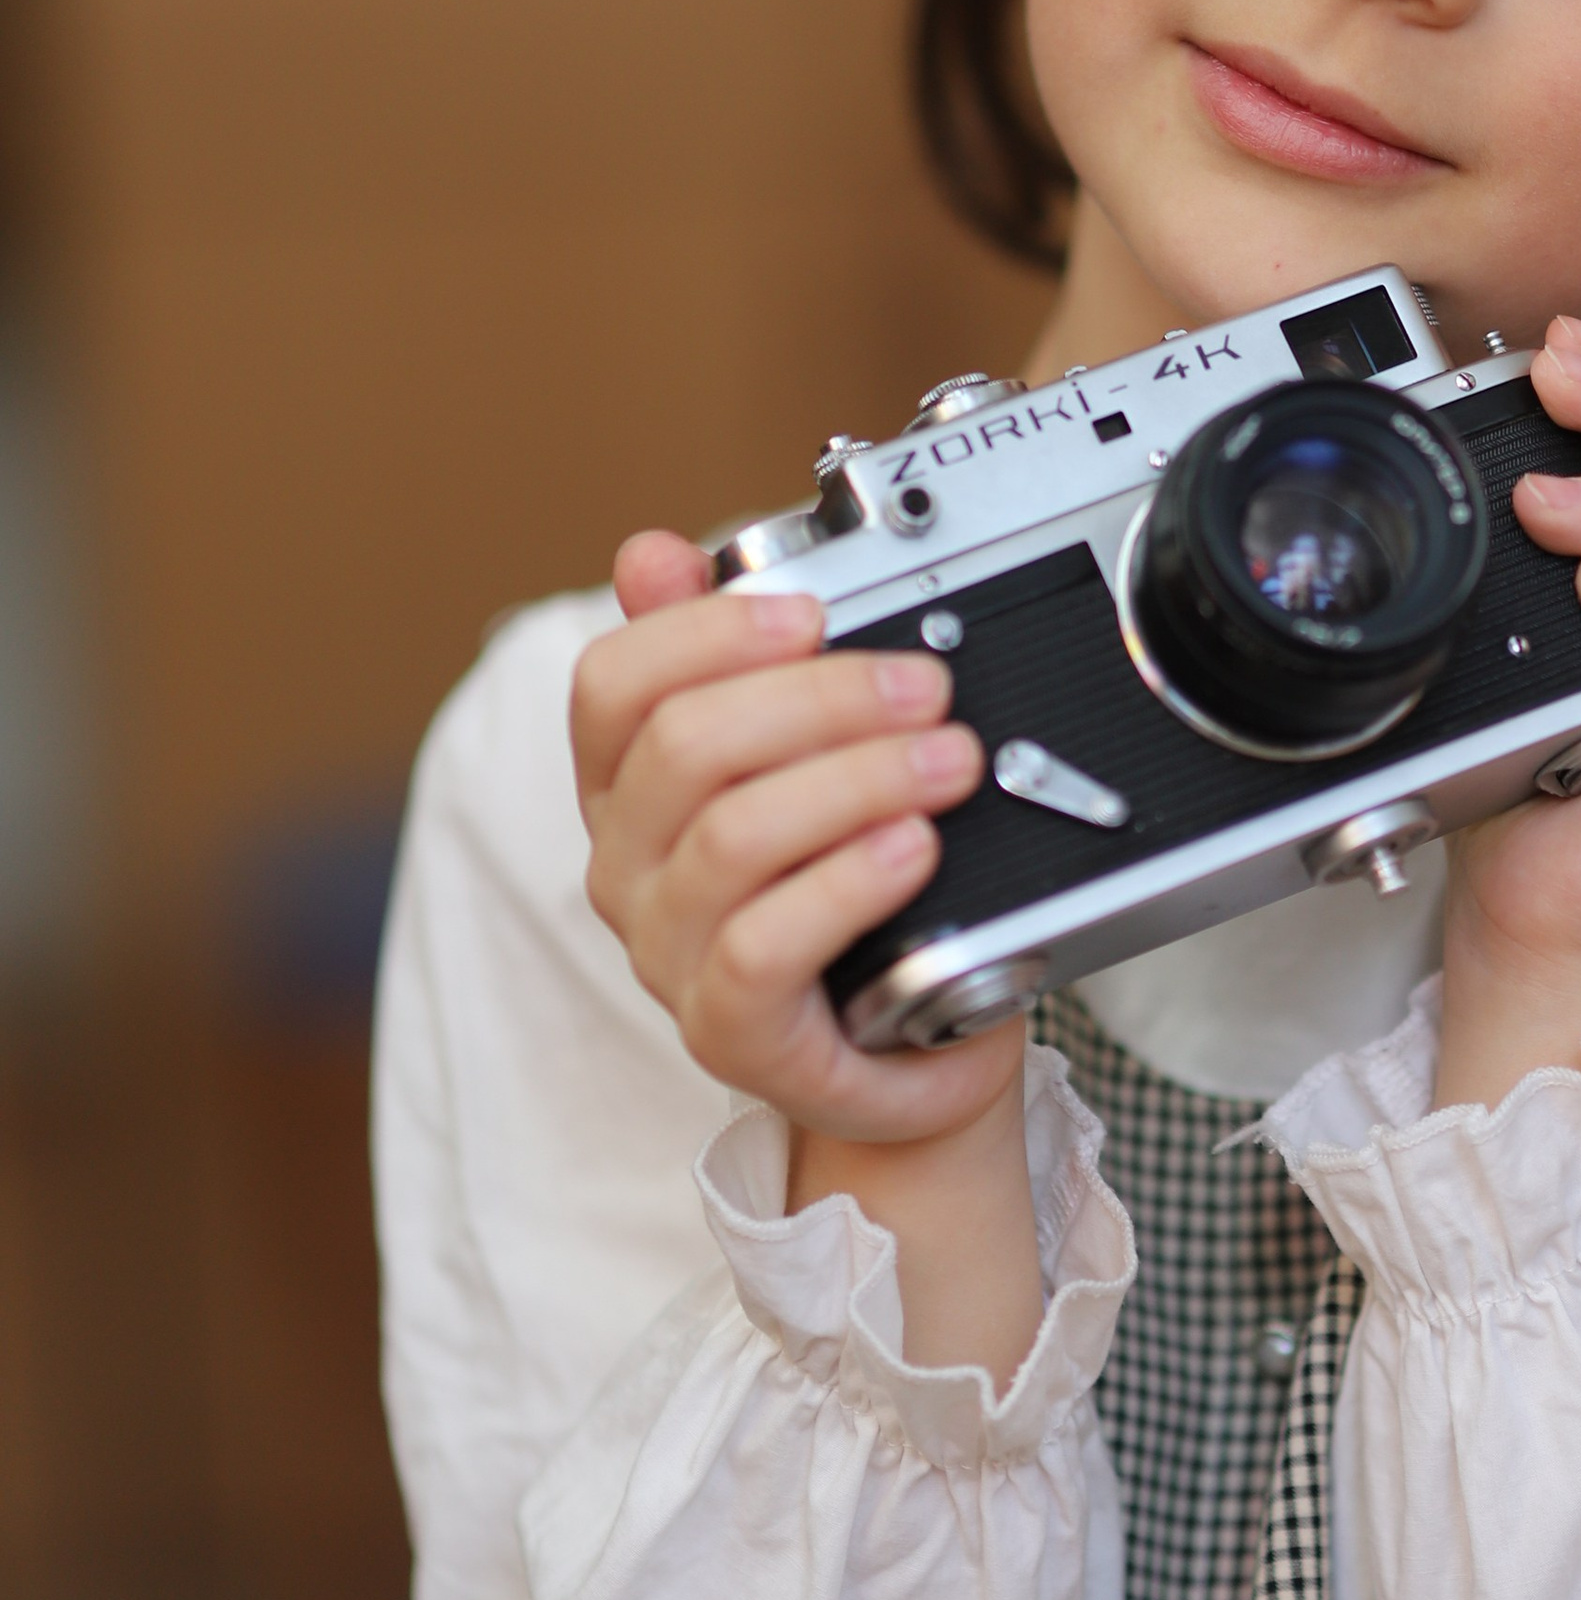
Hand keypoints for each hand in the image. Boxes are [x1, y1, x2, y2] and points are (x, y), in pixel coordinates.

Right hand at [575, 535, 1041, 1382]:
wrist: (913, 1046)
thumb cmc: (858, 894)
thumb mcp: (803, 762)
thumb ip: (728, 657)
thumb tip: (648, 552)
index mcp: (629, 786)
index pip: (612, 685)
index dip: (706, 631)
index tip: (812, 612)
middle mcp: (629, 868)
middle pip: (686, 748)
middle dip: (822, 698)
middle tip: (928, 688)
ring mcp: (670, 955)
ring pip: (732, 838)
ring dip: (857, 779)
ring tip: (948, 760)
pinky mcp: (731, 1031)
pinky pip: (764, 945)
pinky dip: (847, 883)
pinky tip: (912, 849)